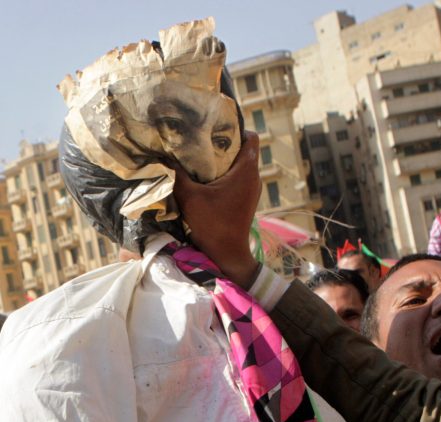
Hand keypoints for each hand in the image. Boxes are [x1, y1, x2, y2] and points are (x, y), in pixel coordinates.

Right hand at [173, 131, 261, 288]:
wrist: (227, 253)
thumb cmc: (212, 224)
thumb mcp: (189, 196)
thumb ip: (176, 173)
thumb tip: (160, 154)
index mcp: (246, 171)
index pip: (251, 137)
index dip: (236, 127)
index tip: (215, 123)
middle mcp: (253, 177)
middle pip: (243, 149)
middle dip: (223, 140)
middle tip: (200, 134)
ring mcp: (251, 189)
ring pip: (240, 164)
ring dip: (222, 158)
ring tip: (199, 151)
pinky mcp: (245, 199)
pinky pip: (237, 177)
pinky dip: (224, 172)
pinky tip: (204, 173)